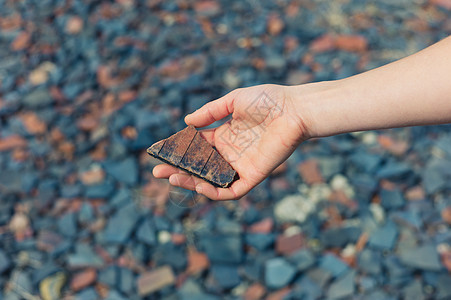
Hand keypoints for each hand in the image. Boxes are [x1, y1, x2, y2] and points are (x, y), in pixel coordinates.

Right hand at [153, 84, 310, 199]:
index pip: (195, 146)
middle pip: (198, 166)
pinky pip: (231, 190)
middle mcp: (230, 153)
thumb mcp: (233, 101)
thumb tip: (186, 122)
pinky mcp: (254, 175)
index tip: (158, 150)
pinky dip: (215, 192)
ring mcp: (241, 166)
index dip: (177, 149)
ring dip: (191, 182)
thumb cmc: (268, 101)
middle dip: (177, 170)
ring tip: (172, 178)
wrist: (295, 109)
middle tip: (157, 171)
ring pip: (211, 180)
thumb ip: (210, 112)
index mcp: (224, 135)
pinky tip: (199, 185)